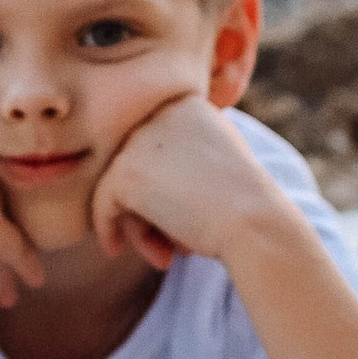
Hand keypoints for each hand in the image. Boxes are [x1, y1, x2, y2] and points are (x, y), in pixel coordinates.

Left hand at [88, 92, 278, 273]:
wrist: (255, 223)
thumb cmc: (244, 205)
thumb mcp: (217, 163)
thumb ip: (181, 157)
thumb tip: (134, 181)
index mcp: (186, 104)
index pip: (152, 147)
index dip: (163, 186)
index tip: (181, 216)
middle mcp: (161, 112)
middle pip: (134, 165)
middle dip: (149, 209)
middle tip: (172, 244)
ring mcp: (140, 140)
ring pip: (118, 186)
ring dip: (137, 224)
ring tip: (165, 254)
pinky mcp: (124, 172)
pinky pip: (102, 204)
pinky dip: (107, 229)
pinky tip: (116, 249)